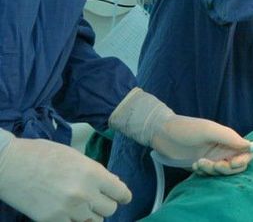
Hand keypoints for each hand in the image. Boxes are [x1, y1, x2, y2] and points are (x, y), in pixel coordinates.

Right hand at [0, 130, 131, 221]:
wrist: (11, 165)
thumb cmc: (43, 155)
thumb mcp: (76, 157)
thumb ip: (96, 171)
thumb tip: (114, 183)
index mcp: (93, 173)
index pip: (121, 193)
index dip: (122, 195)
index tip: (121, 197)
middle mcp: (84, 193)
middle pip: (110, 209)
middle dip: (105, 204)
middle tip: (97, 199)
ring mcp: (68, 209)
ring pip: (94, 221)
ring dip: (90, 214)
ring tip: (80, 205)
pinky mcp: (52, 221)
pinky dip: (73, 221)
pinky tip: (67, 212)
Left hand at [110, 88, 252, 175]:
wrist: (162, 134)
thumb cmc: (186, 129)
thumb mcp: (208, 130)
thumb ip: (229, 137)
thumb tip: (249, 145)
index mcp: (227, 139)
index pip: (246, 151)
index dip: (244, 159)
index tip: (233, 163)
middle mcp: (222, 149)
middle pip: (236, 165)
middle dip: (227, 168)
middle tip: (214, 165)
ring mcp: (212, 158)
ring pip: (222, 172)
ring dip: (213, 170)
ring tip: (199, 163)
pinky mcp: (201, 165)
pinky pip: (210, 175)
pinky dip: (204, 173)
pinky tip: (194, 165)